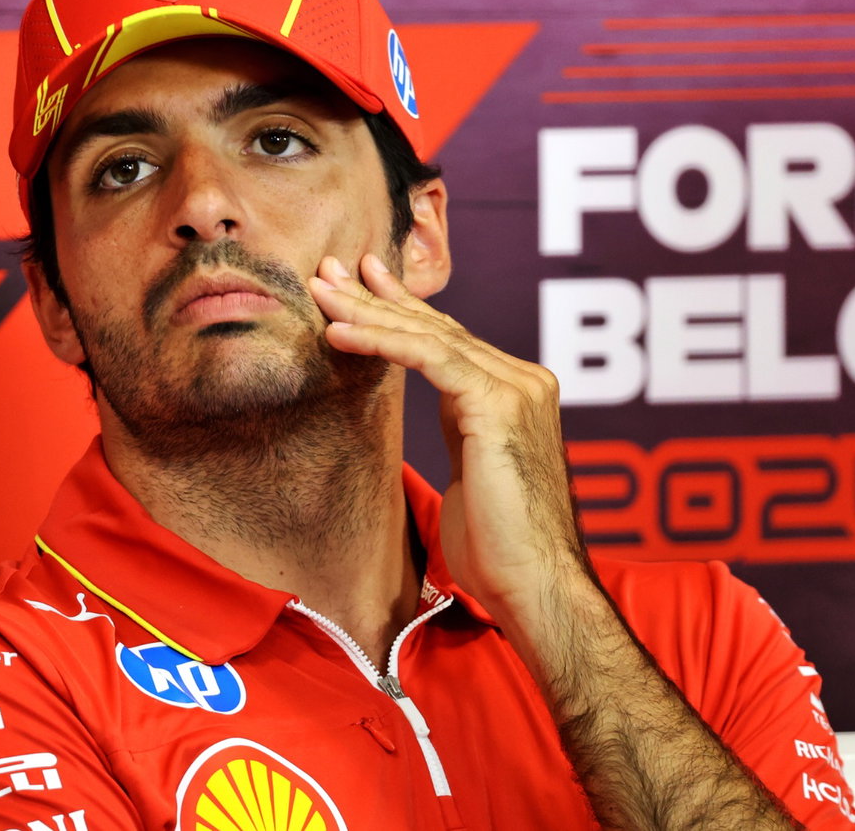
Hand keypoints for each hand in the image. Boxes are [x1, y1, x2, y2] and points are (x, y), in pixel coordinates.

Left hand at [307, 252, 585, 610]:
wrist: (533, 586)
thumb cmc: (498, 548)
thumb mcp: (472, 473)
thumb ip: (461, 432)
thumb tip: (441, 416)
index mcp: (516, 394)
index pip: (448, 339)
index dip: (399, 308)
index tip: (358, 283)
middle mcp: (523, 380)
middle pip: (436, 327)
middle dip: (375, 296)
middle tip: (327, 269)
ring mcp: (517, 387)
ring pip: (429, 335)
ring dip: (367, 310)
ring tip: (321, 291)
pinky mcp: (499, 404)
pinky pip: (429, 358)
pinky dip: (381, 341)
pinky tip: (341, 333)